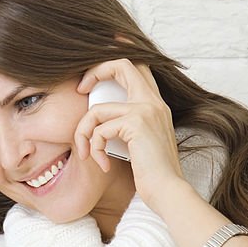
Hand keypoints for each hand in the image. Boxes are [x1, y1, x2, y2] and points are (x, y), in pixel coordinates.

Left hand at [74, 59, 185, 205]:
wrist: (168, 191)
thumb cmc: (152, 174)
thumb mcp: (139, 143)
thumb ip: (125, 124)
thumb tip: (97, 118)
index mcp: (156, 104)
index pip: (139, 65)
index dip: (118, 55)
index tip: (95, 67)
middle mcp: (153, 102)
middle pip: (122, 64)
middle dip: (95, 72)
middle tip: (80, 90)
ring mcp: (146, 110)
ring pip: (97, 109)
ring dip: (83, 132)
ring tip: (86, 152)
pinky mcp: (136, 123)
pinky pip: (99, 129)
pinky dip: (94, 148)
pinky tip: (103, 164)